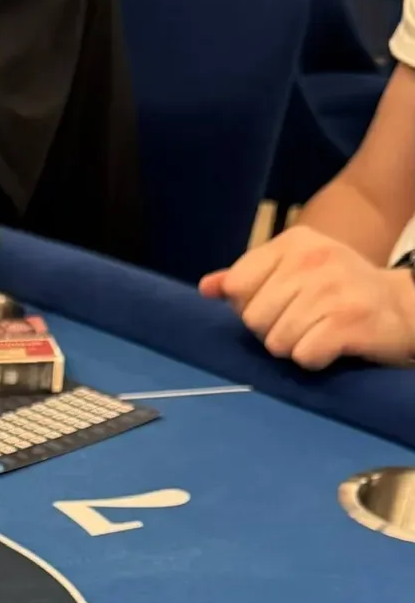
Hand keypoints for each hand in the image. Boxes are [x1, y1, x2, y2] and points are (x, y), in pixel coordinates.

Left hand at [200, 225, 414, 369]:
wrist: (402, 308)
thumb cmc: (339, 293)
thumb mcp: (294, 274)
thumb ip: (248, 280)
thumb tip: (208, 287)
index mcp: (294, 242)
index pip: (238, 287)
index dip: (253, 307)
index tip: (282, 304)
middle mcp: (313, 258)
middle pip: (254, 319)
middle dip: (274, 331)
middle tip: (306, 321)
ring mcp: (333, 288)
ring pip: (277, 343)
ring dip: (296, 348)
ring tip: (321, 332)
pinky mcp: (349, 321)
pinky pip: (304, 356)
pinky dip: (316, 360)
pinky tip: (333, 346)